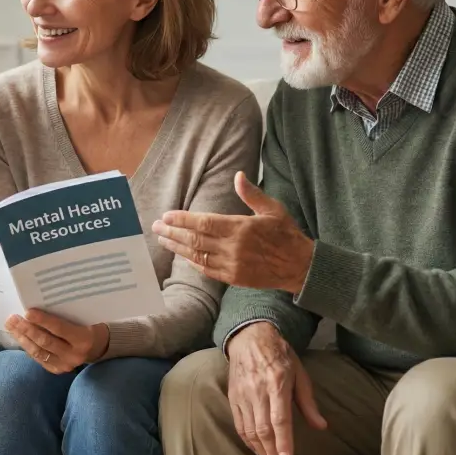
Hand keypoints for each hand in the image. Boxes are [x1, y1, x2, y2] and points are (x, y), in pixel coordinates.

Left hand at [5, 309, 109, 373]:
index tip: (27, 311)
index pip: (59, 329)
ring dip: (22, 338)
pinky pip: (38, 358)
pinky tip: (19, 336)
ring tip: (11, 326)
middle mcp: (74, 355)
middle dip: (26, 329)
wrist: (100, 346)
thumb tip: (40, 303)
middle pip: (45, 341)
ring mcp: (65, 365)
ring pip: (38, 352)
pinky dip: (27, 347)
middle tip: (13, 318)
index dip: (42, 320)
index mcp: (83, 339)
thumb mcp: (85, 317)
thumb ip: (66, 315)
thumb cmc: (91, 325)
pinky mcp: (57, 370)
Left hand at [152, 171, 314, 292]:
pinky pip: (207, 269)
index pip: (203, 222)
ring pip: (197, 255)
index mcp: (241, 228)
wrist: (300, 266)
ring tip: (163, 240)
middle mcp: (233, 248)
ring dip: (177, 247)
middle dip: (172, 232)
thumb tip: (238, 176)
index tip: (166, 216)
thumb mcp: (273, 209)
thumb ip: (252, 194)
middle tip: (155, 227)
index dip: (182, 220)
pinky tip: (182, 255)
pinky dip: (192, 262)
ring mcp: (232, 265)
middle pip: (194, 239)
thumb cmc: (286, 234)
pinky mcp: (234, 278)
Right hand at [225, 322, 326, 454]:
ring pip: (249, 430)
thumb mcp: (300, 373)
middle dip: (272, 453)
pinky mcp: (233, 397)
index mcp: (277, 382)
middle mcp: (257, 390)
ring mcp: (243, 394)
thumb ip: (308, 402)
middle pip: (263, 429)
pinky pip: (239, 424)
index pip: (279, 418)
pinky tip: (256, 450)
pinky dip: (247, 440)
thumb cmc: (280, 355)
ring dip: (260, 450)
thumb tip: (321, 426)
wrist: (249, 338)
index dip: (283, 441)